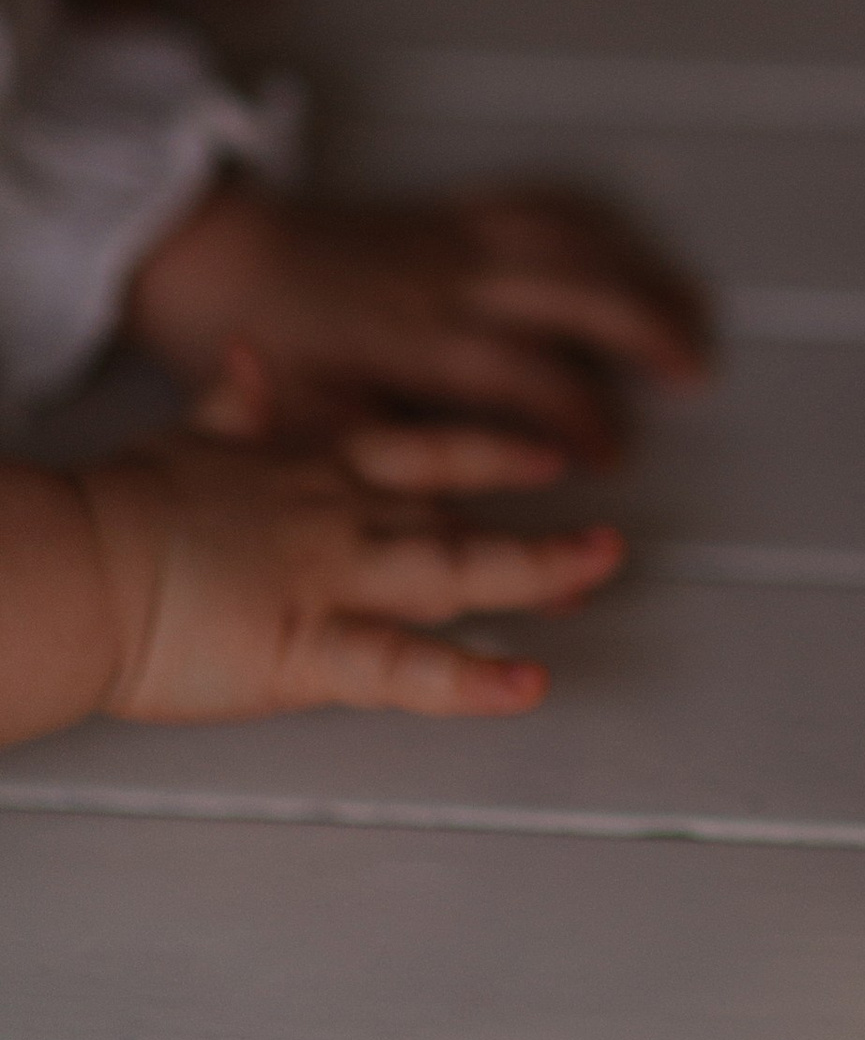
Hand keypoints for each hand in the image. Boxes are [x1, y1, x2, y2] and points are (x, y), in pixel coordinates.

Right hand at [76, 430, 622, 723]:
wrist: (80, 559)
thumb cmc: (120, 504)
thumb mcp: (187, 434)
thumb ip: (235, 402)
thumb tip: (249, 355)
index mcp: (311, 472)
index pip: (422, 455)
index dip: (490, 453)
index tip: (547, 454)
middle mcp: (339, 519)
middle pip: (458, 520)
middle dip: (538, 529)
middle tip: (609, 541)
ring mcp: (333, 580)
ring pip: (457, 571)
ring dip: (536, 571)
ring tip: (600, 573)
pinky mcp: (308, 648)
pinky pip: (405, 668)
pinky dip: (471, 679)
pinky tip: (529, 684)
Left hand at [125, 177, 711, 470]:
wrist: (217, 259)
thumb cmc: (259, 351)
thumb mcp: (313, 430)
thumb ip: (391, 476)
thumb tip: (460, 536)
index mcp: (421, 340)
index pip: (530, 379)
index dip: (582, 420)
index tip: (614, 460)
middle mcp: (454, 280)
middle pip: (580, 290)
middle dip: (649, 330)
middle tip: (697, 376)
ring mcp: (458, 239)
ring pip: (575, 240)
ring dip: (642, 273)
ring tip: (695, 314)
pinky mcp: (452, 215)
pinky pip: (540, 201)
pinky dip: (596, 221)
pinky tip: (628, 246)